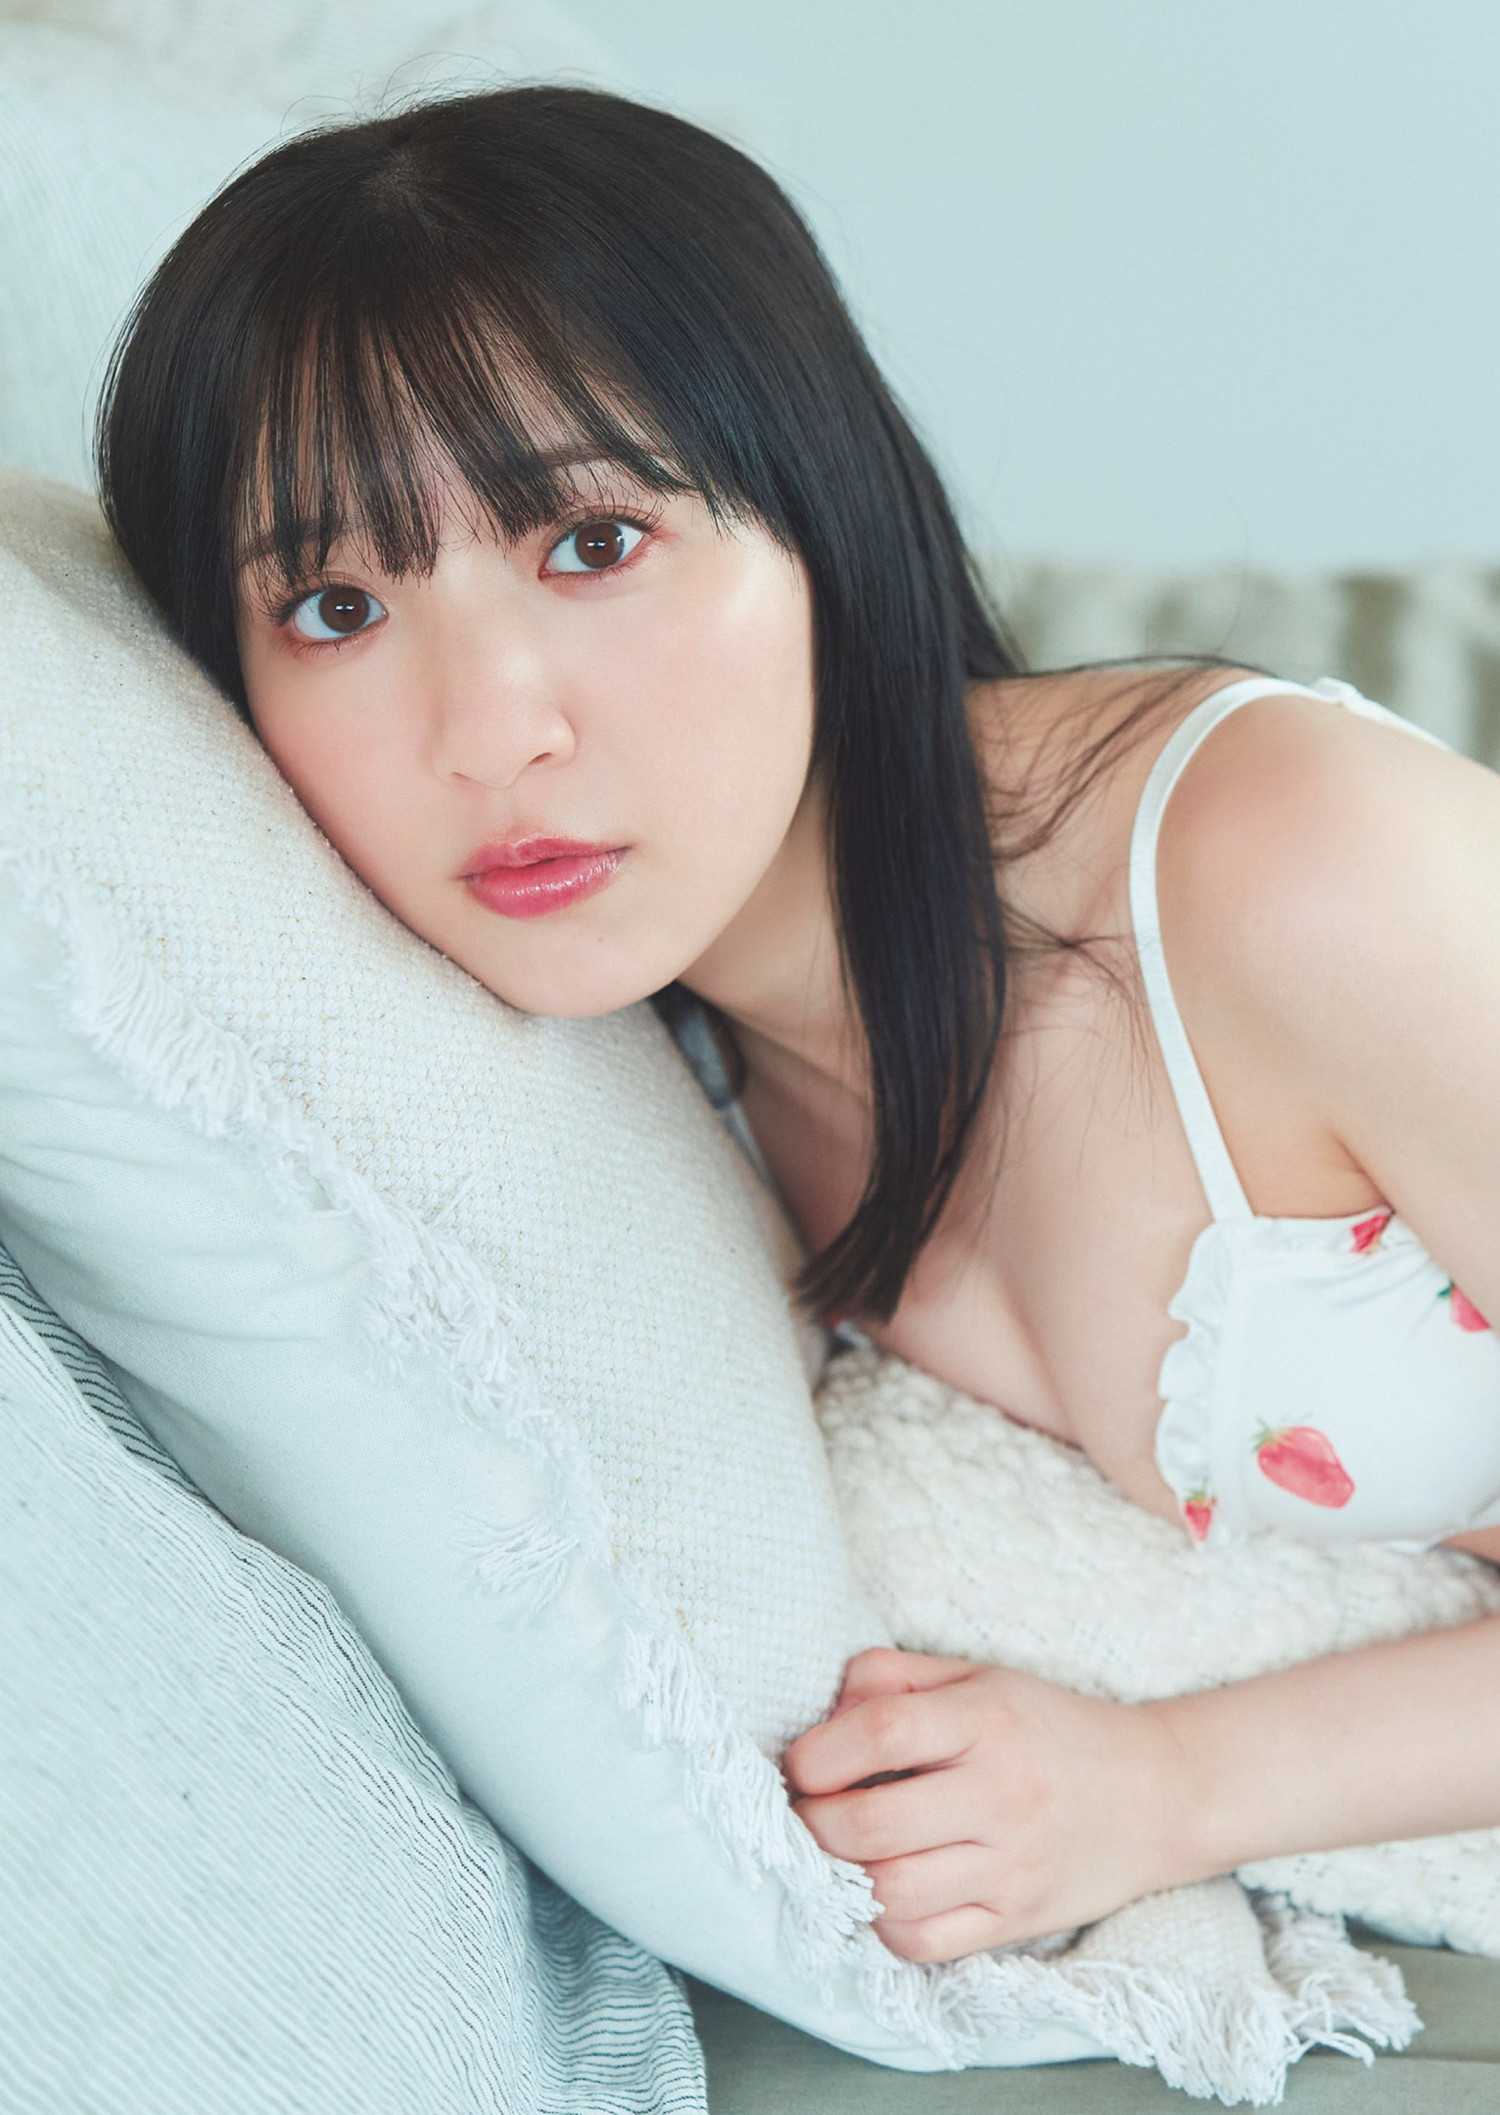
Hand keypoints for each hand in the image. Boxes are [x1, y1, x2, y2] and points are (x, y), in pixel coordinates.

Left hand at [780, 1646, 1190, 1961]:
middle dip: (813, 1824)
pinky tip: (882, 1893)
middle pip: (872, 1824)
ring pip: (891, 1892)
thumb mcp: (978, 1676)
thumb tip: (824, 1717)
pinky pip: (925, 1943)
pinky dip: (883, 1925)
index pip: (881, 1731)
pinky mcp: (1016, 1921)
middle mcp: (999, 1794)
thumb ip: (896, 1677)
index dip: (818, 1752)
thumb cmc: (1047, 1727)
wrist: (1156, 1793)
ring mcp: (1010, 1866)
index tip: (800, 1763)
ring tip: (839, 1854)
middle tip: (805, 1813)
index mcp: (986, 1719)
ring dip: (842, 1877)